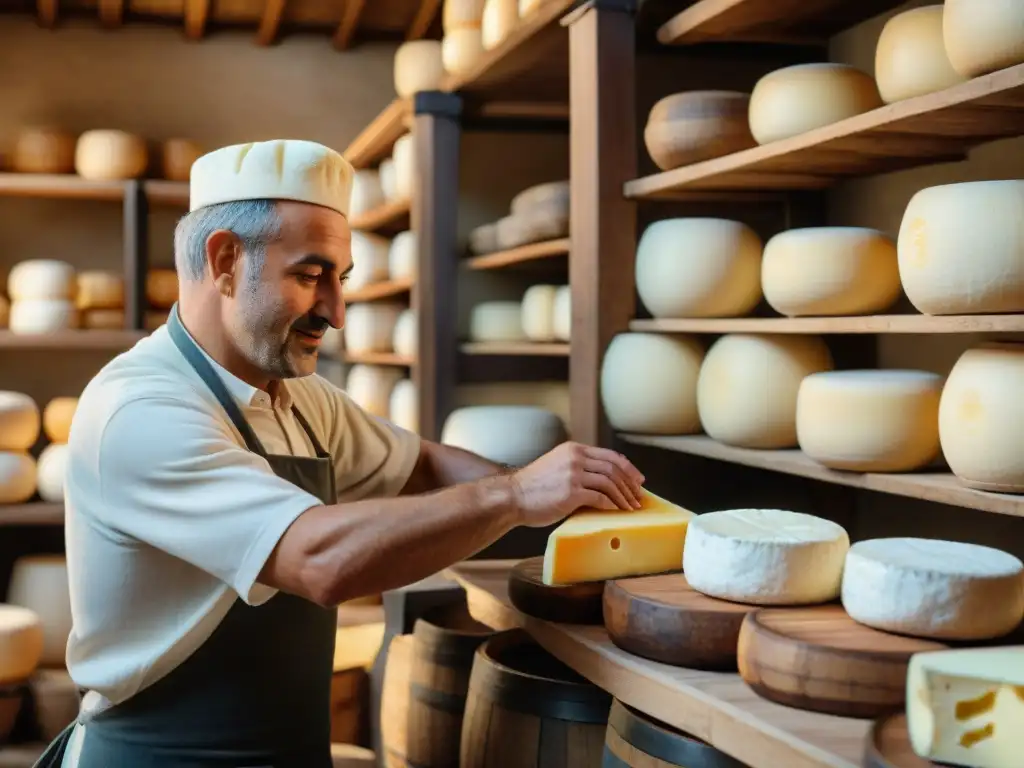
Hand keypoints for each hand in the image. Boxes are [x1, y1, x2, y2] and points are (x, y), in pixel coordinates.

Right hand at [508, 442, 645, 527]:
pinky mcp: (571, 492)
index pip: (609, 455)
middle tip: (639, 497)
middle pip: (613, 468)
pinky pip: (600, 498)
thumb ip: (577, 468)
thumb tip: (602, 482)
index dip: (628, 468)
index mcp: (573, 449)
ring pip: (610, 483)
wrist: (512, 497)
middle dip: (630, 484)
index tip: (638, 480)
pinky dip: (612, 505)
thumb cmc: (533, 488)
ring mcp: (573, 474)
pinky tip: (617, 511)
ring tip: (631, 507)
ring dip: (624, 497)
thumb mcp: (556, 466)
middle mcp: (575, 458)